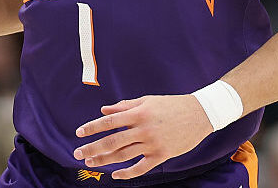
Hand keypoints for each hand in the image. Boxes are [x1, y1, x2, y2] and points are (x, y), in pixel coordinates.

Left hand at [73, 94, 212, 179]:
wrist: (200, 114)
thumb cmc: (172, 105)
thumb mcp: (148, 100)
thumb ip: (125, 106)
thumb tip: (103, 110)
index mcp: (139, 112)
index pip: (109, 121)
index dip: (92, 127)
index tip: (78, 133)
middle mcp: (144, 129)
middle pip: (112, 141)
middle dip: (92, 148)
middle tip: (77, 154)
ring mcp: (153, 144)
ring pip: (123, 156)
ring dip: (104, 161)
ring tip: (91, 163)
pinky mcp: (162, 155)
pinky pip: (141, 168)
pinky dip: (127, 173)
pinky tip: (115, 175)